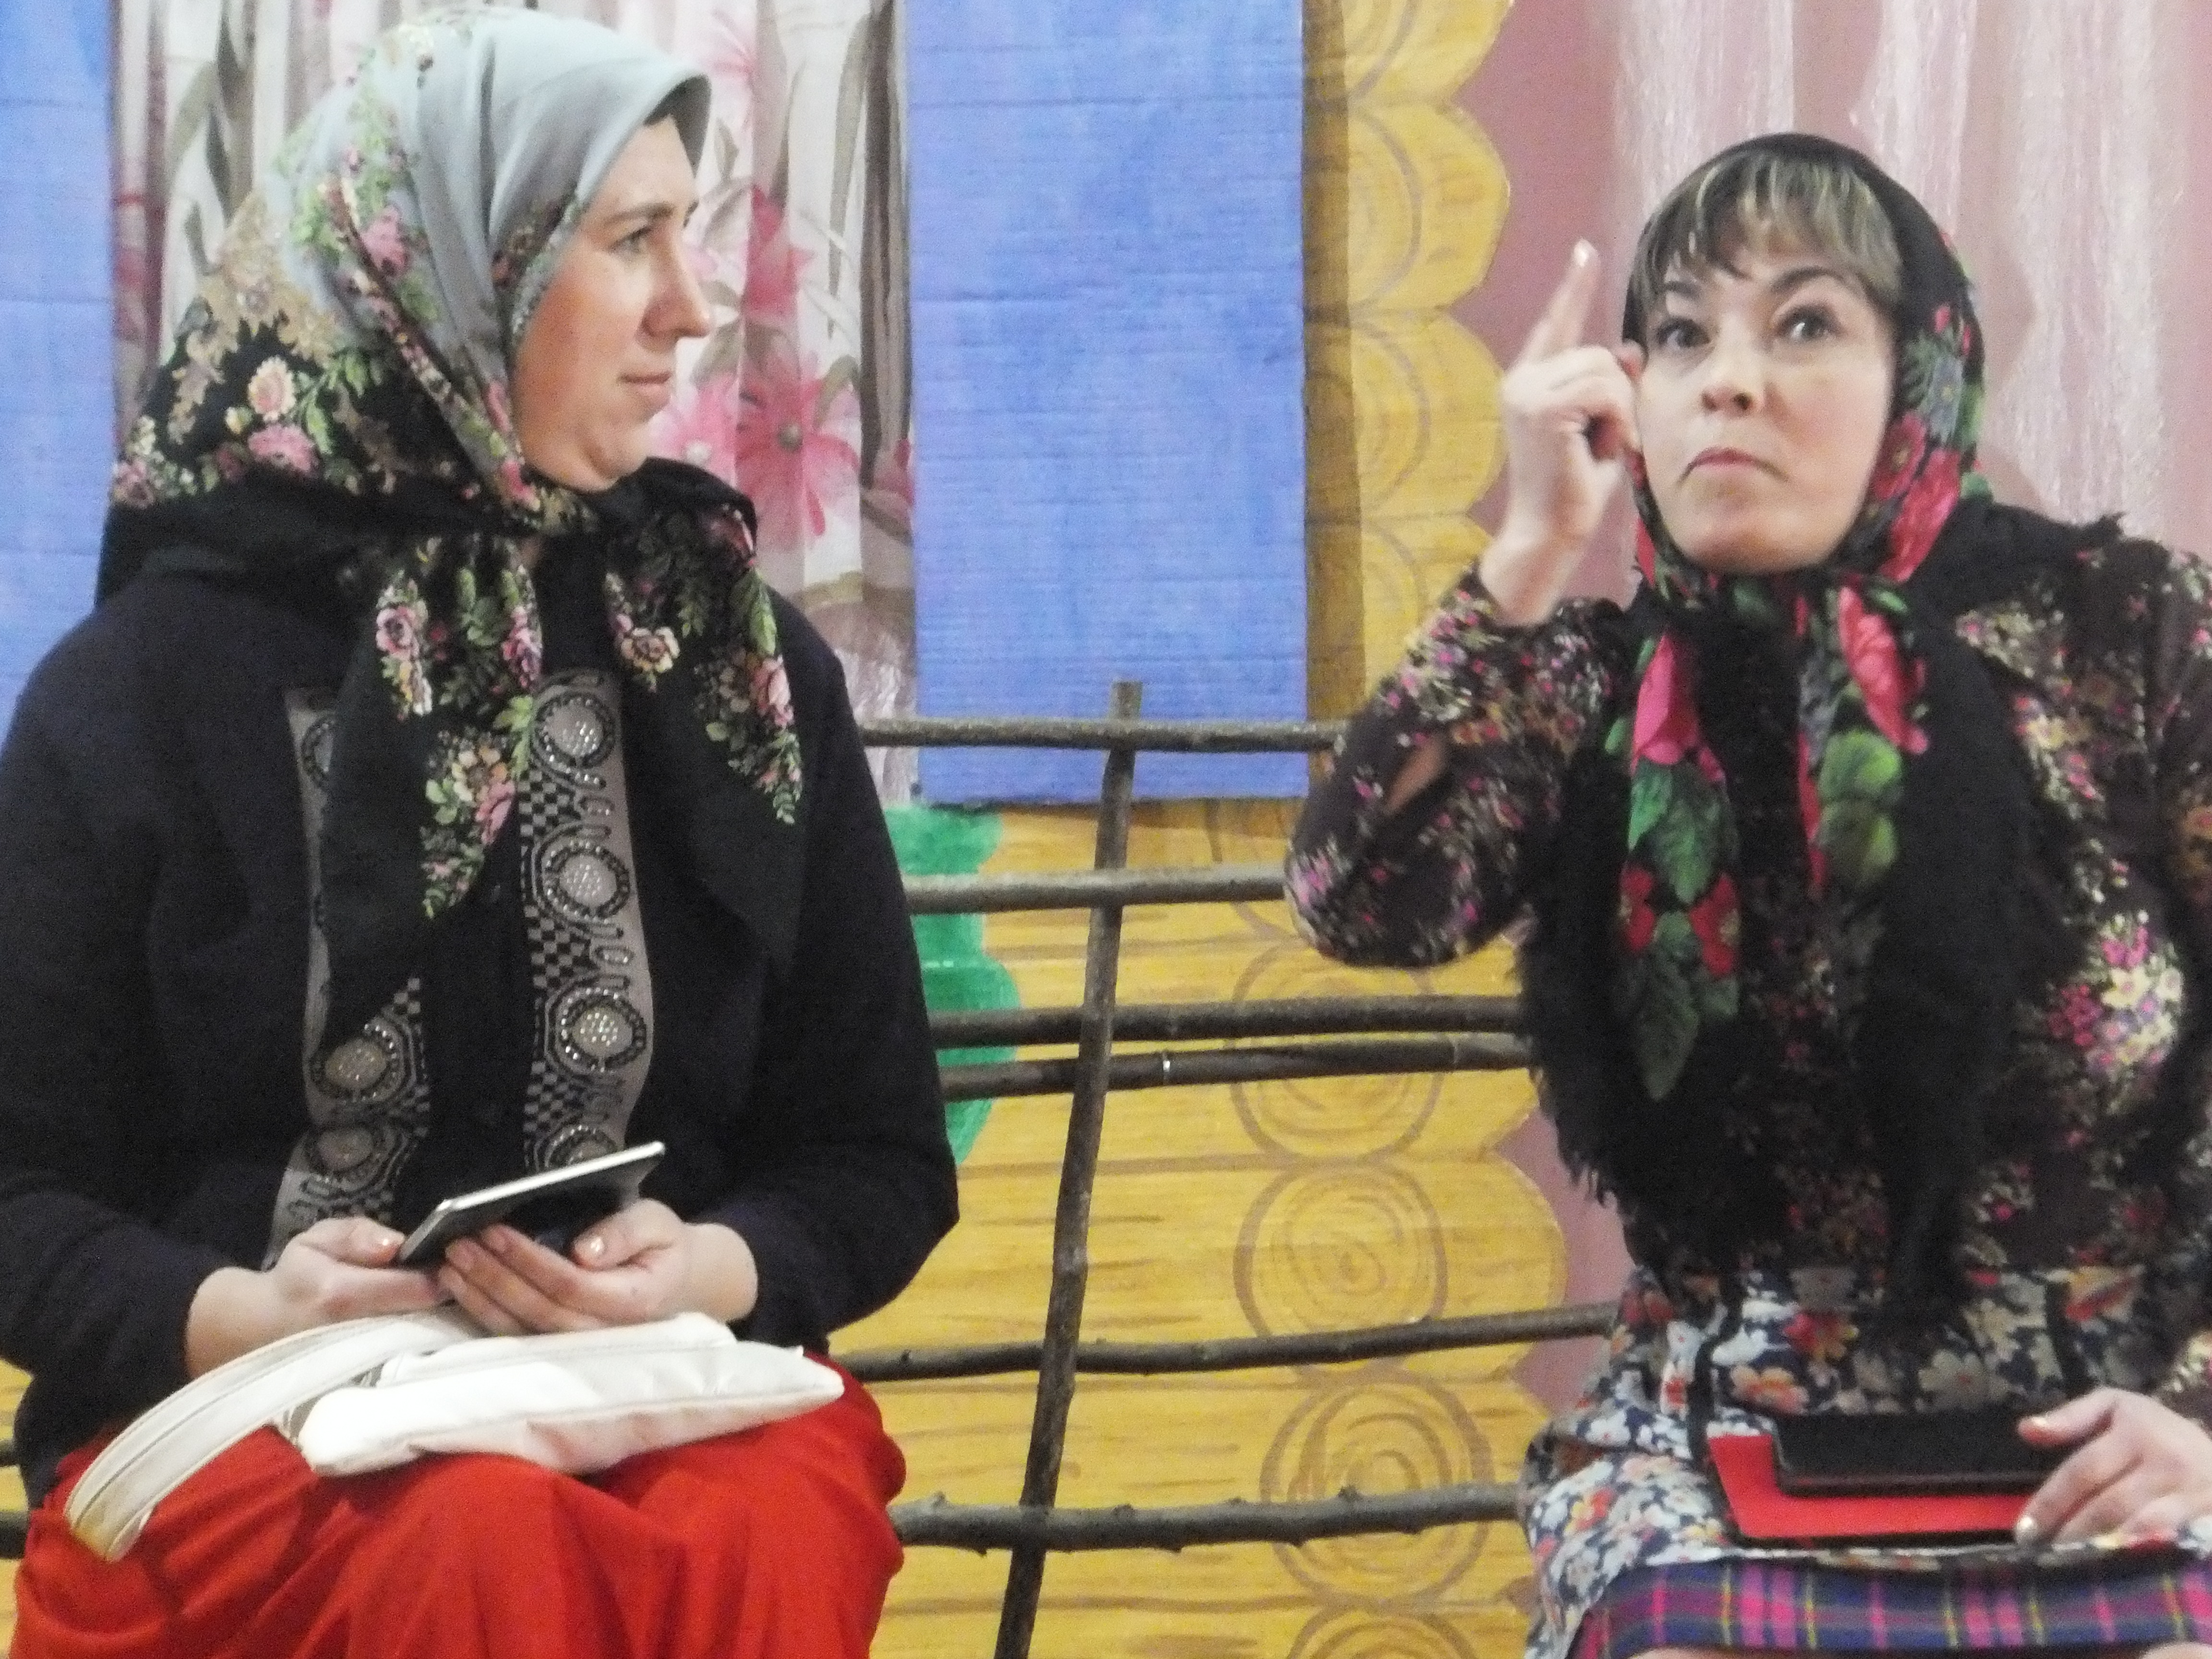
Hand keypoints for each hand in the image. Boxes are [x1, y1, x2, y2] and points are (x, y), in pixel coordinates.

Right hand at [185, 1216, 443, 1374]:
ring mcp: (364, 1362)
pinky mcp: (369, 1378)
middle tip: (461, 1277)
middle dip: (450, 1296)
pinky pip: (412, 1356)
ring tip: (446, 1298)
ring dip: (442, 1318)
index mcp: (342, 1294)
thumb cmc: (297, 1279)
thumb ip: (358, 1235)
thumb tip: (396, 1245)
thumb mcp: (318, 1241)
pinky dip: (427, 1339)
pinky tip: (429, 1324)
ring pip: (426, 1339)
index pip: (419, 1287)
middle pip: (430, 1316)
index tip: (457, 1258)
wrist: (265, 1329)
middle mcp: (356, 1333)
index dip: (445, 1272)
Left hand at [435, 1200, 757, 1334]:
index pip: (571, 1285)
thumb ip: (626, 1233)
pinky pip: (514, 1334)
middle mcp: (604, 1334)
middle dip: (494, 1277)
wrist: (677, 1282)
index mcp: (633, 1302)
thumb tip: (583, 1250)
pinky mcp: (556, 1346)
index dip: (530, 1261)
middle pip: (538, 1311)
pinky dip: (481, 1311)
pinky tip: (458, 1285)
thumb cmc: (662, 1246)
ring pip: (520, 1329)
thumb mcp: (658, 1223)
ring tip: (449, 1262)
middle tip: (458, 1243)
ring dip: (479, 1296)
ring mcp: (578, 1346)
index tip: (495, 1230)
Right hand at [1482, 239, 1641, 626]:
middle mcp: (1519, 381)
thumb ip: (1610, 387)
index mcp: (1528, 384)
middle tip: (1608, 442)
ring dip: (1620, 412)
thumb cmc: (1575, 489)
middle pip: (1596, 353)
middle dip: (1619, 397)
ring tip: (1604, 448)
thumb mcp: (1603, 428)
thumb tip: (1628, 348)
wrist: (1550, 533)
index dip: (1573, 287)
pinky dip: (1618, 420)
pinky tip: (1604, 448)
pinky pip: (1605, 390)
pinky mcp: (1541, 407)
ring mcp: (1526, 392)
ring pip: (1604, 371)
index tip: (1585, 251)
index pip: (1554, 324)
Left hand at [2015, 1388, 2211, 1545]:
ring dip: (2098, 1546)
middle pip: (2108, 1504)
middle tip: (2039, 1550)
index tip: (2024, 1527)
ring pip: (2136, 1528)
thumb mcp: (2113, 1406)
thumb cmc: (2154, 1428)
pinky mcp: (2203, 1516)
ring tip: (2066, 1561)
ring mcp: (2188, 1494)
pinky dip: (2132, 1552)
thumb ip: (2070, 1417)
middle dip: (2071, 1530)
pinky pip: (2163, 1540)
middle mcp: (2164, 1463)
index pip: (2084, 1470)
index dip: (2052, 1500)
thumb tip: (2025, 1430)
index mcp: (2135, 1433)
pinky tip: (2107, 1564)